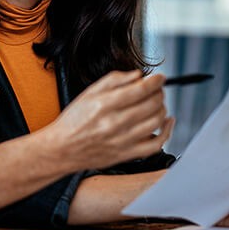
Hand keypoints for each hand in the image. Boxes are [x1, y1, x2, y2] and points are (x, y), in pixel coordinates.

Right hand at [42, 70, 173, 171]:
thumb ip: (114, 80)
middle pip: (152, 104)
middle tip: (157, 90)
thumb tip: (138, 75)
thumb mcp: (89, 92)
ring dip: (162, 108)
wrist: (62, 149)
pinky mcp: (127, 154)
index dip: (156, 81)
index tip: (160, 78)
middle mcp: (115, 123)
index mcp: (105, 105)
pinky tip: (166, 122)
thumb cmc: (74, 121)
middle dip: (159, 93)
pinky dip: (167, 131)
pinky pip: (156, 144)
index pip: (141, 89)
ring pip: (156, 121)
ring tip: (157, 103)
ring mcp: (123, 140)